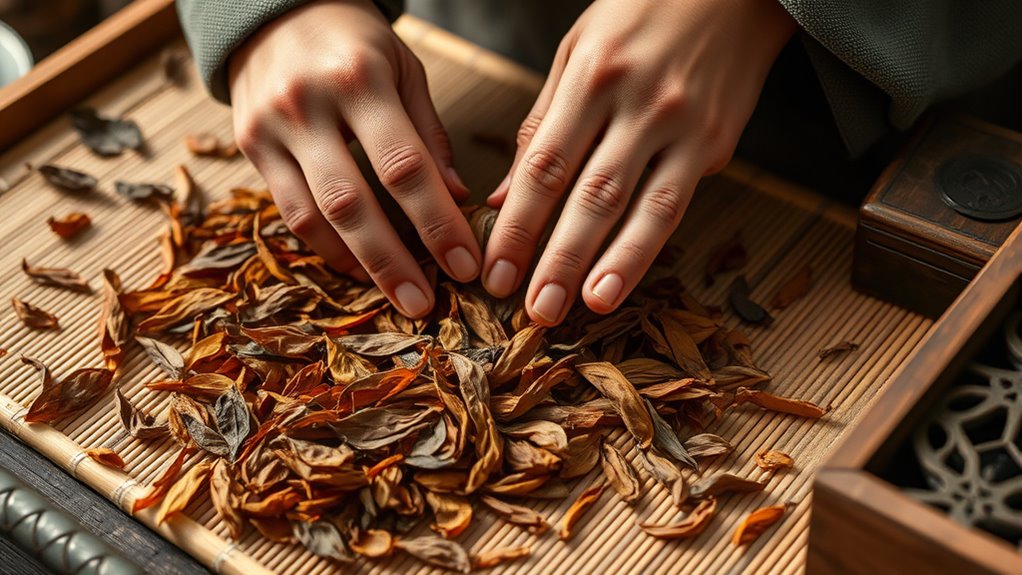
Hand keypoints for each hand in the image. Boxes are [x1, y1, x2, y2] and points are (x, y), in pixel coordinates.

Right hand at [229, 0, 479, 317]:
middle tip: (424, 304)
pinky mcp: (248, 147)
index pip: (405, 166)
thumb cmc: (355, 41)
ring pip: (313, 215)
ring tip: (395, 295)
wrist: (275, 9)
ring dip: (356, 265)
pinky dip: (325, 246)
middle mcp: (308, 105)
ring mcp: (271, 128)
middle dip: (393, 261)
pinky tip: (357, 267)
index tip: (466, 264)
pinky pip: (288, 211)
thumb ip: (429, 135)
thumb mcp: (405, 70)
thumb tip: (458, 201)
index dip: (436, 222)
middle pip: (352, 201)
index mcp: (360, 79)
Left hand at [482, 0, 795, 324]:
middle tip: (531, 309)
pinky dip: (645, 249)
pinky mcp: (714, 143)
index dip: (518, 225)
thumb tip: (504, 198)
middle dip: (555, 258)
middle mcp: (637, 103)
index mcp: (592, 77)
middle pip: (589, 194)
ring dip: (606, 266)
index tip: (495, 271)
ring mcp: (681, 125)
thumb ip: (540, 125)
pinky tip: (620, 283)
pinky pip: (675, 205)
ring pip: (639, 208)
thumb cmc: (641, 15)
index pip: (544, 165)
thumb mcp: (577, 52)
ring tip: (579, 309)